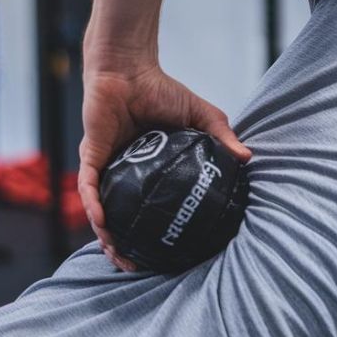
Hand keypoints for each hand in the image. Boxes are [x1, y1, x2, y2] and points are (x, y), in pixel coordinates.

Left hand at [77, 62, 252, 271]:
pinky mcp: (91, 156)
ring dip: (106, 235)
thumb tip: (247, 158)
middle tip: (135, 267)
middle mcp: (125, 173)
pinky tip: (101, 222)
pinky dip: (93, 205)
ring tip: (117, 256)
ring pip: (101, 210)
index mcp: (148, 169)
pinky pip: (89, 187)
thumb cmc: (161, 89)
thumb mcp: (201, 116)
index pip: (149, 206)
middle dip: (124, 246)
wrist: (129, 68)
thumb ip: (221, 137)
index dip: (154, 231)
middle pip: (121, 217)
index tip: (166, 254)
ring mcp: (106, 167)